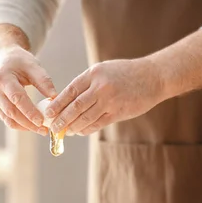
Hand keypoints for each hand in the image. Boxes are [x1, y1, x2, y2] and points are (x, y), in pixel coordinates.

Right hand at [0, 45, 56, 134]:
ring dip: (25, 127)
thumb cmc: (19, 61)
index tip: (42, 121)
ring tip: (41, 130)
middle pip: (11, 112)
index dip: (29, 111)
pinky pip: (7, 119)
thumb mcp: (33, 65)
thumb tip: (55, 98)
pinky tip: (32, 126)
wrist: (1, 58)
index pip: (17, 98)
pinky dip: (20, 125)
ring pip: (8, 119)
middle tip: (44, 130)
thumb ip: (44, 81)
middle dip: (28, 123)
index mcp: (3, 78)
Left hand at [45, 58, 165, 135]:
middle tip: (52, 127)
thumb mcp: (104, 70)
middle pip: (75, 107)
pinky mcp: (119, 112)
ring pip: (85, 118)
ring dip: (72, 127)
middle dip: (61, 119)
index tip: (48, 113)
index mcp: (94, 74)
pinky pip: (98, 124)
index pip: (70, 91)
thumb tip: (68, 100)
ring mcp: (110, 101)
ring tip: (65, 132)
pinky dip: (87, 129)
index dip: (57, 104)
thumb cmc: (126, 73)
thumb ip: (88, 83)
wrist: (153, 77)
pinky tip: (80, 131)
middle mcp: (100, 87)